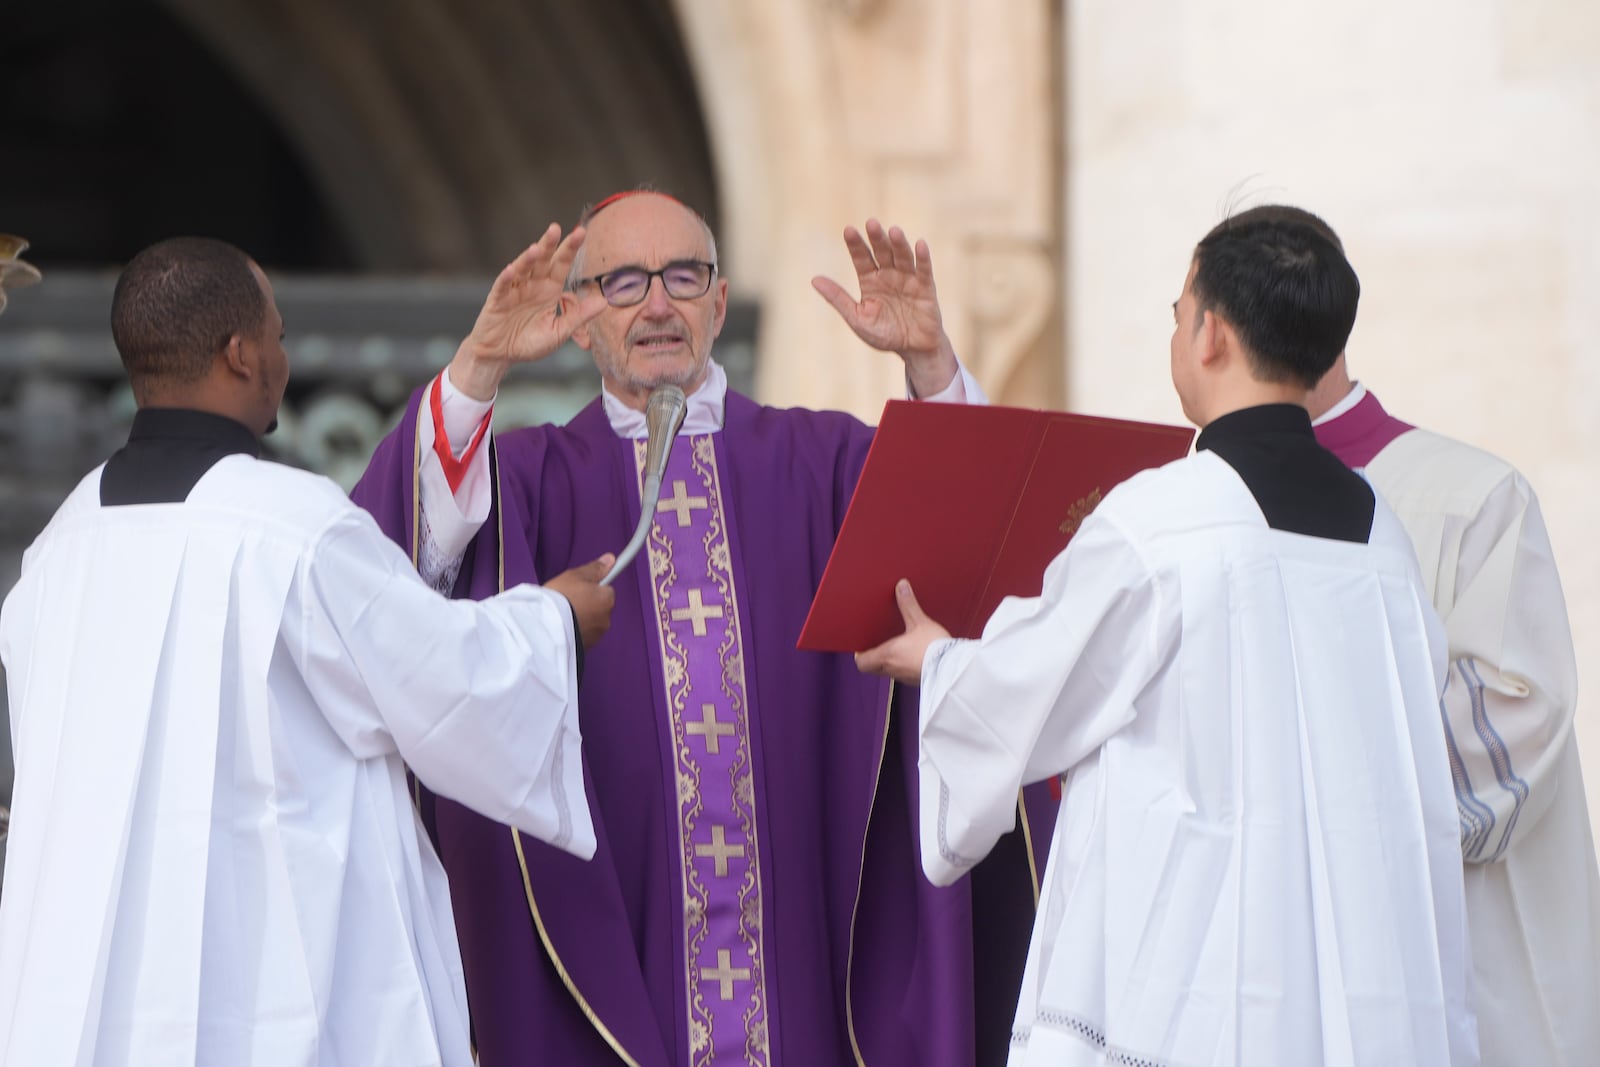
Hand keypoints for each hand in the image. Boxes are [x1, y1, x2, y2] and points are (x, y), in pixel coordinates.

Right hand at [449, 224, 610, 400]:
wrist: (501, 354)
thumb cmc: (530, 342)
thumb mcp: (560, 331)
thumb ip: (579, 316)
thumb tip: (604, 301)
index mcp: (549, 289)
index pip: (562, 264)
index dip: (570, 249)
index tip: (581, 232)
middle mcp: (532, 284)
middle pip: (542, 260)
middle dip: (549, 245)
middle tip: (555, 228)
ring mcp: (514, 289)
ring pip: (522, 269)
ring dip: (528, 258)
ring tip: (537, 248)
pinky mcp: (497, 300)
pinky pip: (502, 286)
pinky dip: (506, 278)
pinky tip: (512, 269)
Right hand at [544, 553, 616, 648]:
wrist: (546, 629)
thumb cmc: (561, 598)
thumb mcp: (575, 576)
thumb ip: (595, 569)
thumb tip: (611, 559)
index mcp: (607, 599)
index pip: (606, 590)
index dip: (591, 588)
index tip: (577, 589)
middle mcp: (607, 619)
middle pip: (599, 607)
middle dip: (587, 604)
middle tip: (566, 601)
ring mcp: (597, 636)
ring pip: (591, 623)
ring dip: (582, 619)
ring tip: (562, 616)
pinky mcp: (586, 648)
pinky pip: (583, 635)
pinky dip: (576, 631)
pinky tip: (562, 628)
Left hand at [811, 219, 958, 396]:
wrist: (913, 349)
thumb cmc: (884, 334)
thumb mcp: (857, 318)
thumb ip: (838, 298)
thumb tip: (814, 279)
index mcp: (870, 280)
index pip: (861, 258)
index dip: (855, 245)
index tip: (848, 230)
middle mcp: (888, 275)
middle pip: (882, 252)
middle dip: (876, 238)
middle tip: (871, 223)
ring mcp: (907, 279)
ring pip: (902, 256)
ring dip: (898, 244)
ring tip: (893, 231)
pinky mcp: (925, 287)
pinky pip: (924, 270)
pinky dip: (923, 257)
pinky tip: (920, 243)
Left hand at [854, 580, 950, 685]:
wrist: (954, 669)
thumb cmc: (933, 646)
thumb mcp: (920, 622)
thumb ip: (908, 605)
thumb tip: (901, 585)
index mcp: (887, 655)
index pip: (862, 663)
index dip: (860, 654)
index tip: (862, 645)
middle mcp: (892, 669)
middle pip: (873, 668)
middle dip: (874, 657)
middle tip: (878, 644)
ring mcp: (905, 678)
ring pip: (889, 671)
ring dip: (890, 661)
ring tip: (897, 647)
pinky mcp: (918, 681)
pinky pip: (905, 674)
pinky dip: (905, 665)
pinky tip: (916, 655)